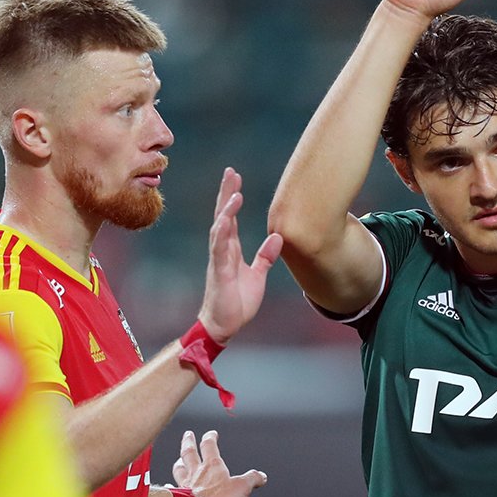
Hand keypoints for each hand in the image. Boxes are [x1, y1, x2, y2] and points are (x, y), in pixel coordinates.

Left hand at [170, 429, 266, 496]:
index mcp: (212, 466)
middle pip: (190, 452)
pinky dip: (170, 486)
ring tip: (179, 458)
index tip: (211, 433)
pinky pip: (173, 489)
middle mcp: (196, 472)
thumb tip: (261, 476)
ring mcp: (185, 484)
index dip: (210, 437)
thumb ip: (252, 479)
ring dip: (179, 462)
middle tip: (188, 434)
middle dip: (189, 442)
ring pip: (180, 468)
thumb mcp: (241, 487)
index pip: (209, 445)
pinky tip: (168, 486)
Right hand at [198, 167, 282, 342]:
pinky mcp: (219, 271)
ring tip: (234, 192)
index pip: (232, 217)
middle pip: (223, 215)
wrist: (224, 325)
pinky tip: (225, 220)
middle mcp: (223, 249)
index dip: (233, 197)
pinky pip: (219, 249)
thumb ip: (266, 256)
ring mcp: (219, 259)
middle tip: (230, 172)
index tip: (236, 178)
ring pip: (220, 228)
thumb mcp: (258, 275)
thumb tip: (278, 237)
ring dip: (227, 210)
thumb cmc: (237, 301)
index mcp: (231, 249)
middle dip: (227, 193)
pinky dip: (222, 233)